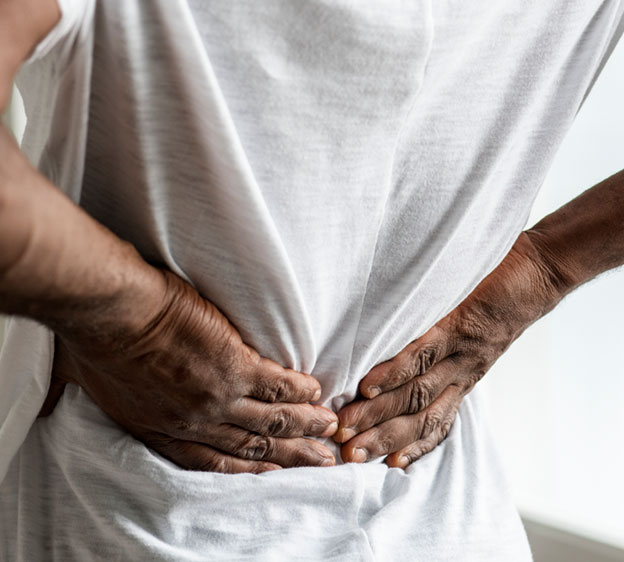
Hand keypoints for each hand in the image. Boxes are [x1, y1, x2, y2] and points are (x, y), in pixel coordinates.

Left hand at [41, 269, 337, 472]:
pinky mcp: (235, 366)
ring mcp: (217, 397)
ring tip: (327, 428)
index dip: (247, 469)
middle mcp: (194, 421)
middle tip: (317, 461)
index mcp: (161, 428)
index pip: (211, 459)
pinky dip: (298, 392)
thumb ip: (83, 395)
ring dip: (301, 427)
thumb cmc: (95, 342)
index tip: (271, 471)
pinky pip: (277, 385)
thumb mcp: (82, 383)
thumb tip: (50, 404)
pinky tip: (315, 392)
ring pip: (269, 421)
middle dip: (287, 457)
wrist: (111, 313)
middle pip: (250, 447)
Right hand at [333, 232, 560, 467]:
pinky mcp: (460, 325)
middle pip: (418, 417)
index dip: (408, 447)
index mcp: (465, 381)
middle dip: (380, 438)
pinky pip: (423, 354)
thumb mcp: (476, 338)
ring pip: (417, 393)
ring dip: (379, 414)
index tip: (377, 465)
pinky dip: (394, 373)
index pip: (435, 424)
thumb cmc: (501, 303)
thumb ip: (447, 352)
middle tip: (347, 454)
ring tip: (347, 427)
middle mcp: (464, 376)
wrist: (542, 274)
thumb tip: (407, 360)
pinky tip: (368, 387)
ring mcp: (462, 353)